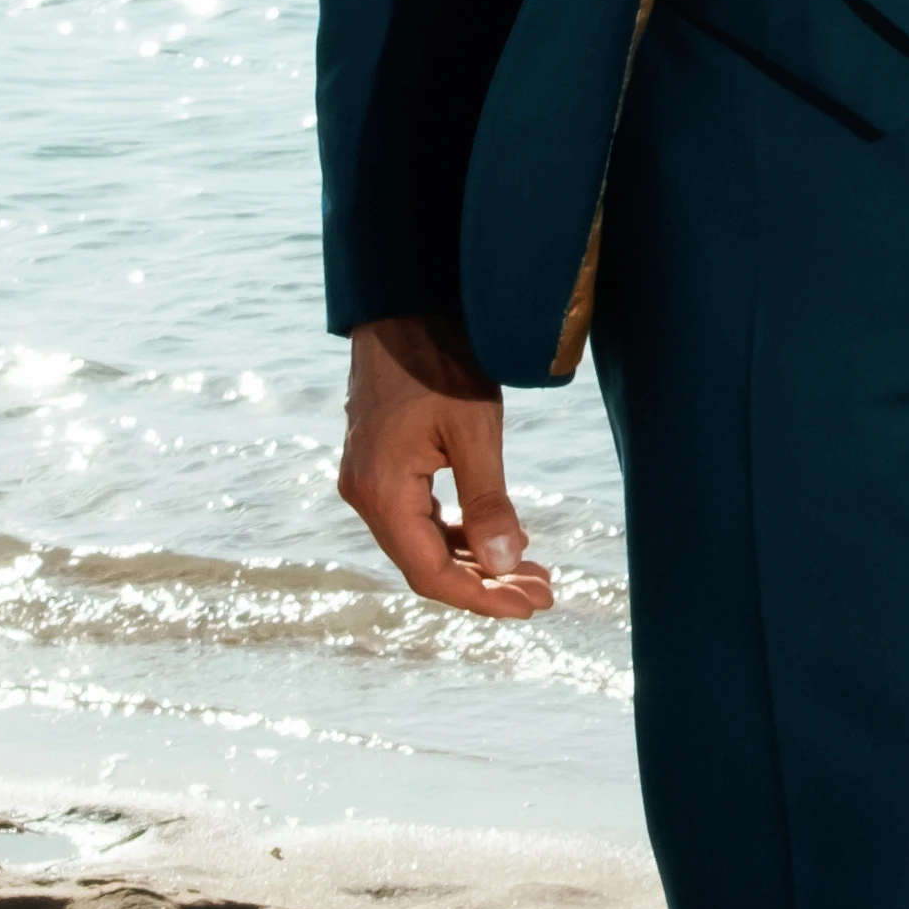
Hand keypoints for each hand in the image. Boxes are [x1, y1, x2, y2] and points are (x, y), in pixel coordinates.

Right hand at [338, 315, 552, 615]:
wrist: (403, 302)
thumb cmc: (440, 358)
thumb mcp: (475, 430)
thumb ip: (488, 502)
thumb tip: (506, 567)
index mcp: (381, 492)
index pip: (430, 573)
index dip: (482, 599)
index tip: (533, 606)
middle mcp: (364, 493)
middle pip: (426, 564)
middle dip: (487, 584)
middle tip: (544, 593)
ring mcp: (368, 479)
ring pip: (422, 542)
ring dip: (475, 561)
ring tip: (531, 572)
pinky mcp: (380, 464)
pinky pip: (417, 516)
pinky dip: (457, 533)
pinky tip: (498, 537)